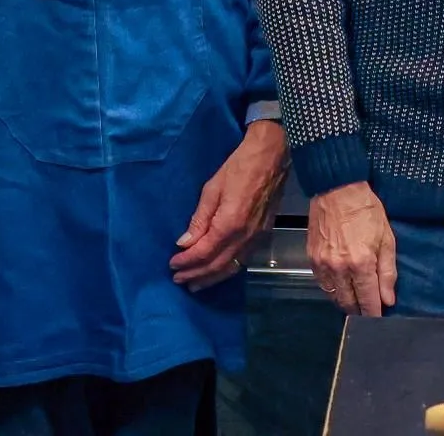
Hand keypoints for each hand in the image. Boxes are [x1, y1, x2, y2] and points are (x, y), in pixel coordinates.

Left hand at [170, 121, 286, 291]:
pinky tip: (217, 271)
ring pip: (231, 267)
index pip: (204, 252)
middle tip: (178, 279)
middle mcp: (245, 237)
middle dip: (196, 274)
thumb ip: (199, 219)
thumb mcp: (212, 189)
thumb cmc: (238, 168)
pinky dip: (227, 269)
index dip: (186, 261)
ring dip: (211, 278)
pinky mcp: (264, 236)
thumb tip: (184, 243)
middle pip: (217, 265)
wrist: (272, 158)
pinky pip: (243, 260)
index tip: (172, 265)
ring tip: (195, 284)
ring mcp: (257, 238)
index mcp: (230, 224)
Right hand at [307, 182, 396, 316]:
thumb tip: (388, 299)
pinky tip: (341, 287)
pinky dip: (332, 290)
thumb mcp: (386, 239)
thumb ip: (387, 272)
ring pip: (334, 297)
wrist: (336, 189)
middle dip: (360, 310)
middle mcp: (339, 269)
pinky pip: (322, 285)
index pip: (368, 301)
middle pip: (349, 303)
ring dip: (346, 302)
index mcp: (361, 264)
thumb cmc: (366, 211)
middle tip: (368, 310)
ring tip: (356, 301)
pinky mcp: (311, 259)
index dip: (374, 314)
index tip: (379, 319)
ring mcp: (323, 265)